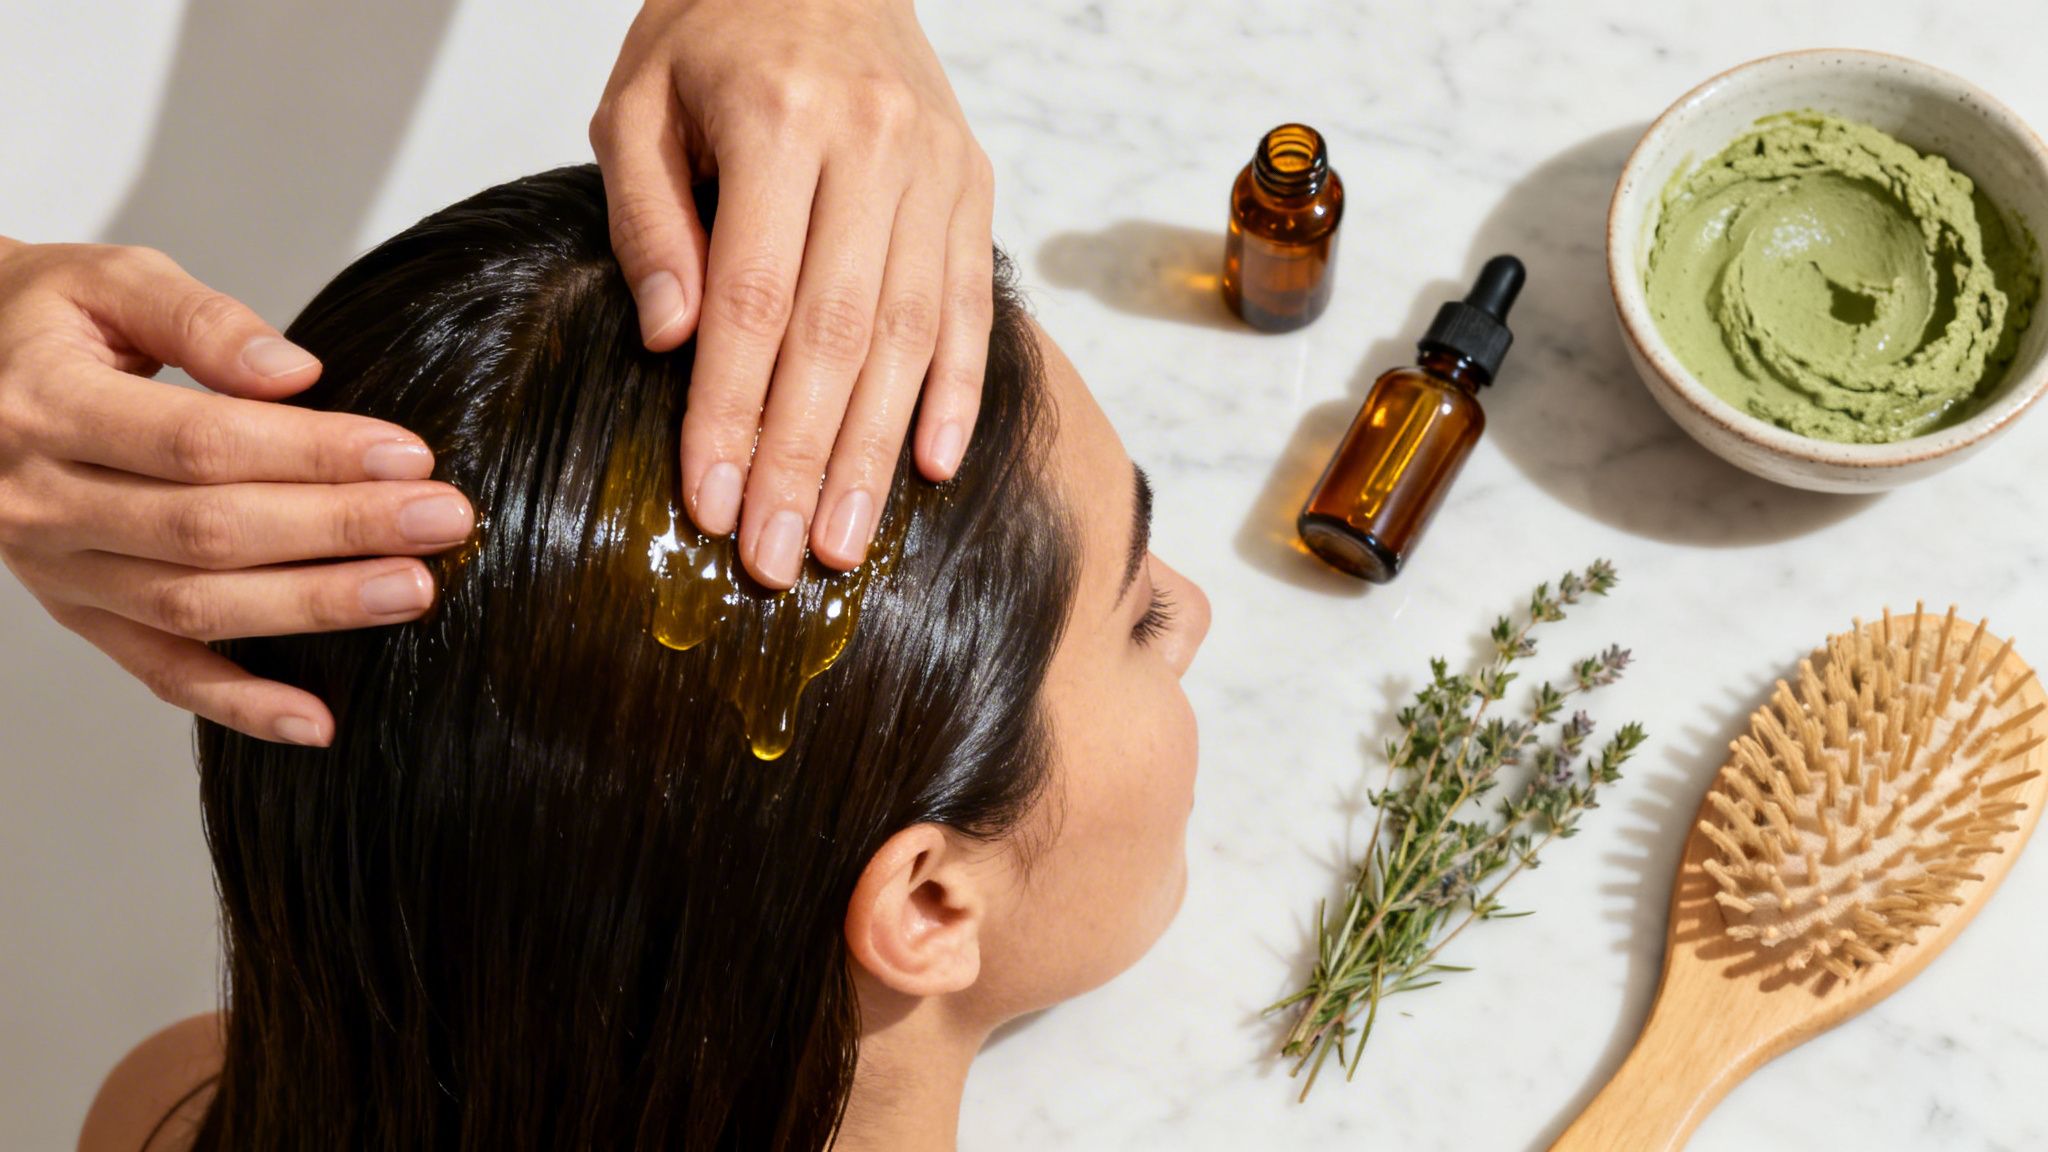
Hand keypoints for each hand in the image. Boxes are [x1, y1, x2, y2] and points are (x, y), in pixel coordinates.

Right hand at [0, 238, 474, 744]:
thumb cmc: (42, 318)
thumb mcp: (108, 280)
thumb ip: (202, 319)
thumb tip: (295, 372)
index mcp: (45, 406)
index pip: (199, 442)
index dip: (312, 453)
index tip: (409, 454)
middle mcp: (40, 500)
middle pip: (210, 531)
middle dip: (341, 529)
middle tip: (443, 520)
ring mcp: (56, 571)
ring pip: (195, 608)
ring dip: (314, 607)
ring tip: (413, 589)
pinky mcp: (77, 613)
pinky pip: (161, 673)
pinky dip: (241, 707)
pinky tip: (318, 721)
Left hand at [589, 0, 992, 588]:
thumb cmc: (715, 27)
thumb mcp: (639, 101)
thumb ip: (647, 219)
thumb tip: (676, 342)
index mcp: (783, 121)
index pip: (754, 299)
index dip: (732, 412)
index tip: (710, 503)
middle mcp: (876, 147)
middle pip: (839, 334)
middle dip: (803, 459)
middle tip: (777, 560)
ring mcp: (938, 169)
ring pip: (912, 335)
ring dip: (876, 451)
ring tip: (841, 541)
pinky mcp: (973, 186)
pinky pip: (971, 305)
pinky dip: (958, 393)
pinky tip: (934, 468)